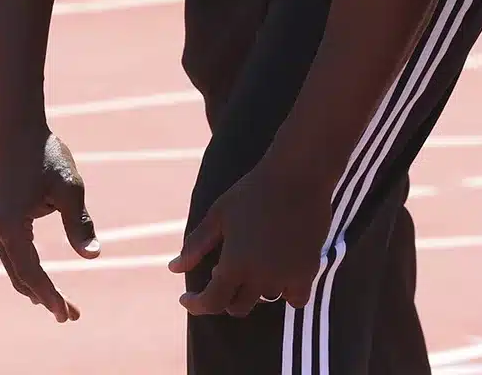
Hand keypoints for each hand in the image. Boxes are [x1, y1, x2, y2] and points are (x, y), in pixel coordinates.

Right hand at [0, 129, 100, 322]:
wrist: (12, 127)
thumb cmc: (44, 153)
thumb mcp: (69, 187)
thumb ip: (79, 224)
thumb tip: (93, 256)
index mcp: (12, 226)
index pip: (32, 273)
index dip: (51, 295)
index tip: (66, 314)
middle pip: (20, 277)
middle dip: (43, 297)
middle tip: (67, 315)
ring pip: (12, 267)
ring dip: (33, 285)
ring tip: (55, 302)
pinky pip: (9, 254)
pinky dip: (24, 269)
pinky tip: (37, 276)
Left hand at [168, 157, 332, 316]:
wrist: (298, 175)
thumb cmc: (253, 190)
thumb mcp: (219, 215)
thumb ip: (196, 245)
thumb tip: (173, 268)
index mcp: (234, 264)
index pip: (211, 303)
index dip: (196, 305)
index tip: (187, 298)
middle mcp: (259, 277)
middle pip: (238, 306)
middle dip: (225, 295)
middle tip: (224, 272)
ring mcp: (286, 276)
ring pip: (266, 299)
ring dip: (255, 290)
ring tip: (253, 265)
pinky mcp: (307, 270)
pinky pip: (295, 298)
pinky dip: (286, 292)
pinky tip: (280, 274)